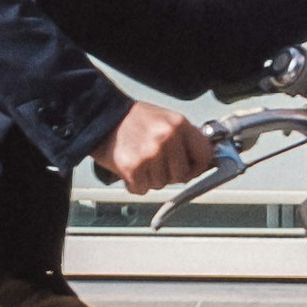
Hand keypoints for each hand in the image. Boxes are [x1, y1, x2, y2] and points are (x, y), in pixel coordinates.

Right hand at [95, 101, 219, 194]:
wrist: (101, 117)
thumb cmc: (134, 120)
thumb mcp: (166, 119)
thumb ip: (185, 139)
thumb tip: (203, 160)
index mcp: (179, 124)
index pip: (204, 155)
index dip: (198, 166)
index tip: (190, 167)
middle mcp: (166, 138)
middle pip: (182, 175)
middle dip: (171, 174)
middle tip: (157, 162)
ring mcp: (150, 154)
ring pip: (161, 185)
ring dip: (151, 178)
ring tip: (141, 160)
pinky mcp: (133, 168)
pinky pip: (142, 190)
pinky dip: (135, 184)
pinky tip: (131, 168)